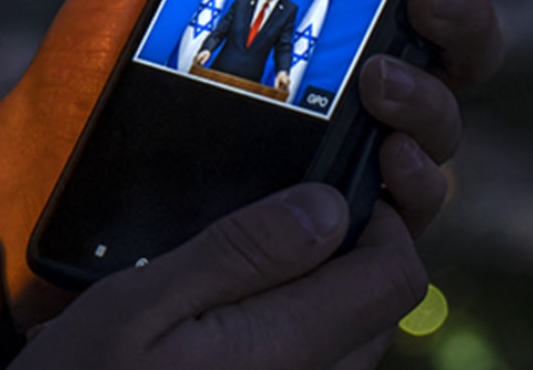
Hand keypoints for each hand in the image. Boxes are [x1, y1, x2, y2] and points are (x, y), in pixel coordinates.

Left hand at [0, 0, 532, 326]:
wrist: (40, 161)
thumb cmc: (96, 51)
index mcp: (329, 13)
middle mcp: (351, 82)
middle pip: (459, 52)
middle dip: (466, 17)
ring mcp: (341, 155)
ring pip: (442, 137)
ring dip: (434, 105)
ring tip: (381, 82)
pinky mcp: (320, 227)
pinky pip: (401, 224)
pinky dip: (409, 194)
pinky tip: (382, 166)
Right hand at [16, 187, 423, 369]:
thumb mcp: (139, 305)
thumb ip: (238, 255)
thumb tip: (327, 206)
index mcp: (285, 349)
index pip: (394, 277)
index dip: (379, 216)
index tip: (327, 181)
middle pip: (378, 308)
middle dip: (349, 250)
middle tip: (278, 210)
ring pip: (350, 341)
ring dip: (321, 291)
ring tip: (246, 259)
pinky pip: (313, 367)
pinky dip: (293, 327)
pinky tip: (229, 316)